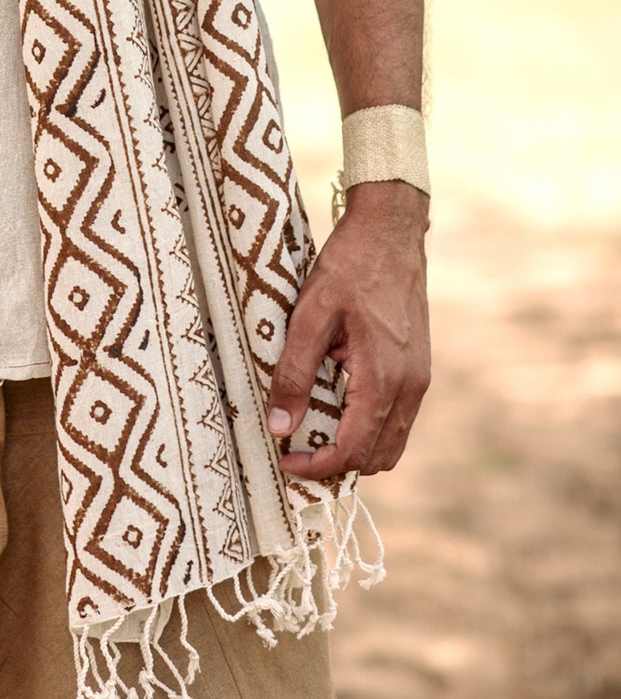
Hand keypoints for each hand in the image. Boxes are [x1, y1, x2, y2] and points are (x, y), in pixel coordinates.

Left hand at [266, 180, 430, 481]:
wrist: (391, 231)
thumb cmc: (349, 267)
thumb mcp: (310, 315)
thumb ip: (294, 372)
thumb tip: (280, 426)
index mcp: (384, 378)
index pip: (353, 449)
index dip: (317, 466)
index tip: (284, 461)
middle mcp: (410, 386)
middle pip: (378, 457)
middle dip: (337, 465)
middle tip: (297, 454)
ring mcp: (419, 379)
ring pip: (392, 442)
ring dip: (356, 450)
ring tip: (314, 436)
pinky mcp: (417, 368)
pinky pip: (398, 419)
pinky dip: (370, 429)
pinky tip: (338, 408)